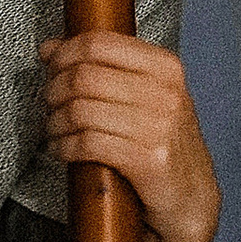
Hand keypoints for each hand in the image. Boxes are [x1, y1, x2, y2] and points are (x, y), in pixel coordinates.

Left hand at [38, 31, 221, 241]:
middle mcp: (166, 93)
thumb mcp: (143, 95)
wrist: (191, 198)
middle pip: (84, 77)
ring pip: (81, 111)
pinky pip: (87, 144)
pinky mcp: (148, 161)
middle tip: (48, 104)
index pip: (99, 43)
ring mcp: (159, 127)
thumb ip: (102, 68)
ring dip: (55, 122)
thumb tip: (50, 47)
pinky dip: (63, 146)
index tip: (50, 66)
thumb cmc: (160, 142)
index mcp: (165, 67)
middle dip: (54, 90)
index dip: (64, 53)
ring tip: (53, 130)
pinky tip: (61, 150)